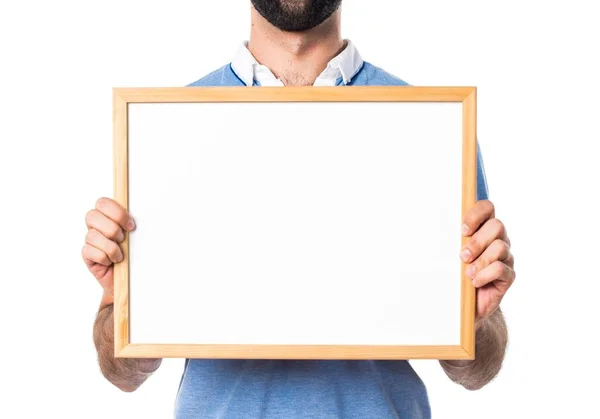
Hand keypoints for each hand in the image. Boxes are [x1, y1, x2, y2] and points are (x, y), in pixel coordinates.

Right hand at [82, 198, 135, 297]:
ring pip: (92, 236)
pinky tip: (111, 262)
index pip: (102, 203)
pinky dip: (105, 258)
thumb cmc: (134, 254)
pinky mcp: (87, 255)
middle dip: (112, 229)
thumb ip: (131, 224)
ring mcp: (90, 240)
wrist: (129, 277)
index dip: (116, 213)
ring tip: (119, 255)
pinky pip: (91, 252)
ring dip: (111, 247)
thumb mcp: (136, 237)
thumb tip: (140, 215)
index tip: (131, 226)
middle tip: (123, 240)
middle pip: (92, 216)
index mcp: (108, 216)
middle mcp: (96, 226)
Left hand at [460, 200, 514, 326]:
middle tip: (463, 256)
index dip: (476, 214)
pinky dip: (484, 275)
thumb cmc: (455, 274)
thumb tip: (433, 226)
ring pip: (500, 247)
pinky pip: (501, 269)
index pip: (487, 207)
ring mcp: (505, 257)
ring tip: (467, 273)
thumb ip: (448, 238)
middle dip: (477, 241)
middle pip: (497, 226)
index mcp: (483, 228)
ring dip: (480, 260)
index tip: (462, 230)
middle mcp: (498, 239)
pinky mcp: (508, 276)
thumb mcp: (448, 253)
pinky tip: (475, 282)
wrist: (464, 304)